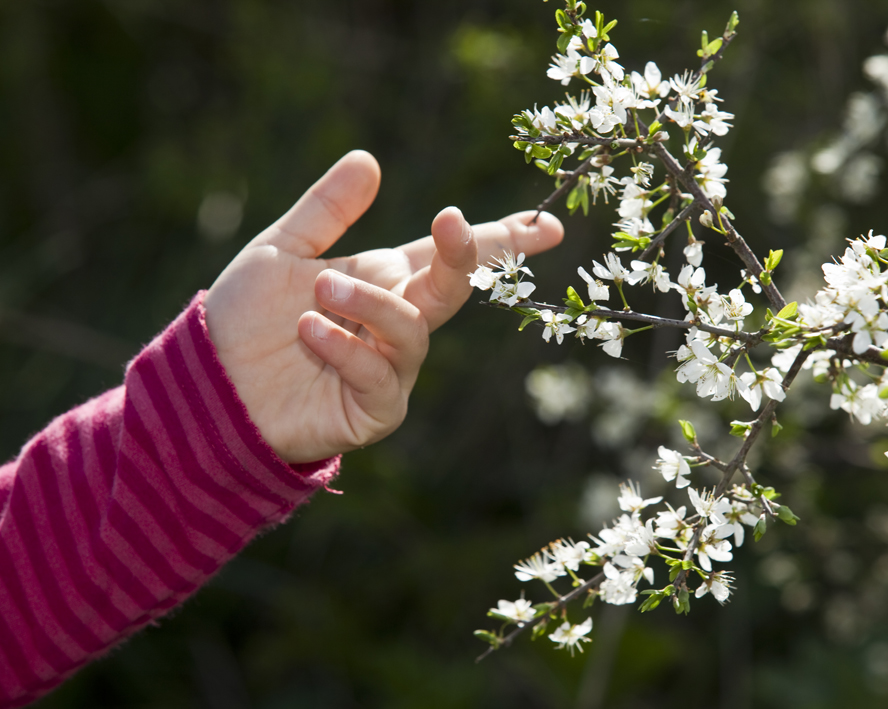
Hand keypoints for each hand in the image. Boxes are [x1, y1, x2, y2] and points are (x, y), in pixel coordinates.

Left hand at [203, 151, 562, 462]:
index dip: (501, 242)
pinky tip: (310, 331)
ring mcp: (390, 369)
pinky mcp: (374, 411)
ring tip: (320, 287)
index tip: (548, 225)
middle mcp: (395, 323)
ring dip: (371, 303)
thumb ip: (326, 210)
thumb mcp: (279, 251)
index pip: (448, 257)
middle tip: (451, 224)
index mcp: (383, 281)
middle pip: (452, 288)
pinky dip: (348, 350)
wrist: (209, 385)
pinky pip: (382, 377)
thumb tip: (369, 160)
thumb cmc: (244, 320)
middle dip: (462, 256)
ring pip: (413, 330)